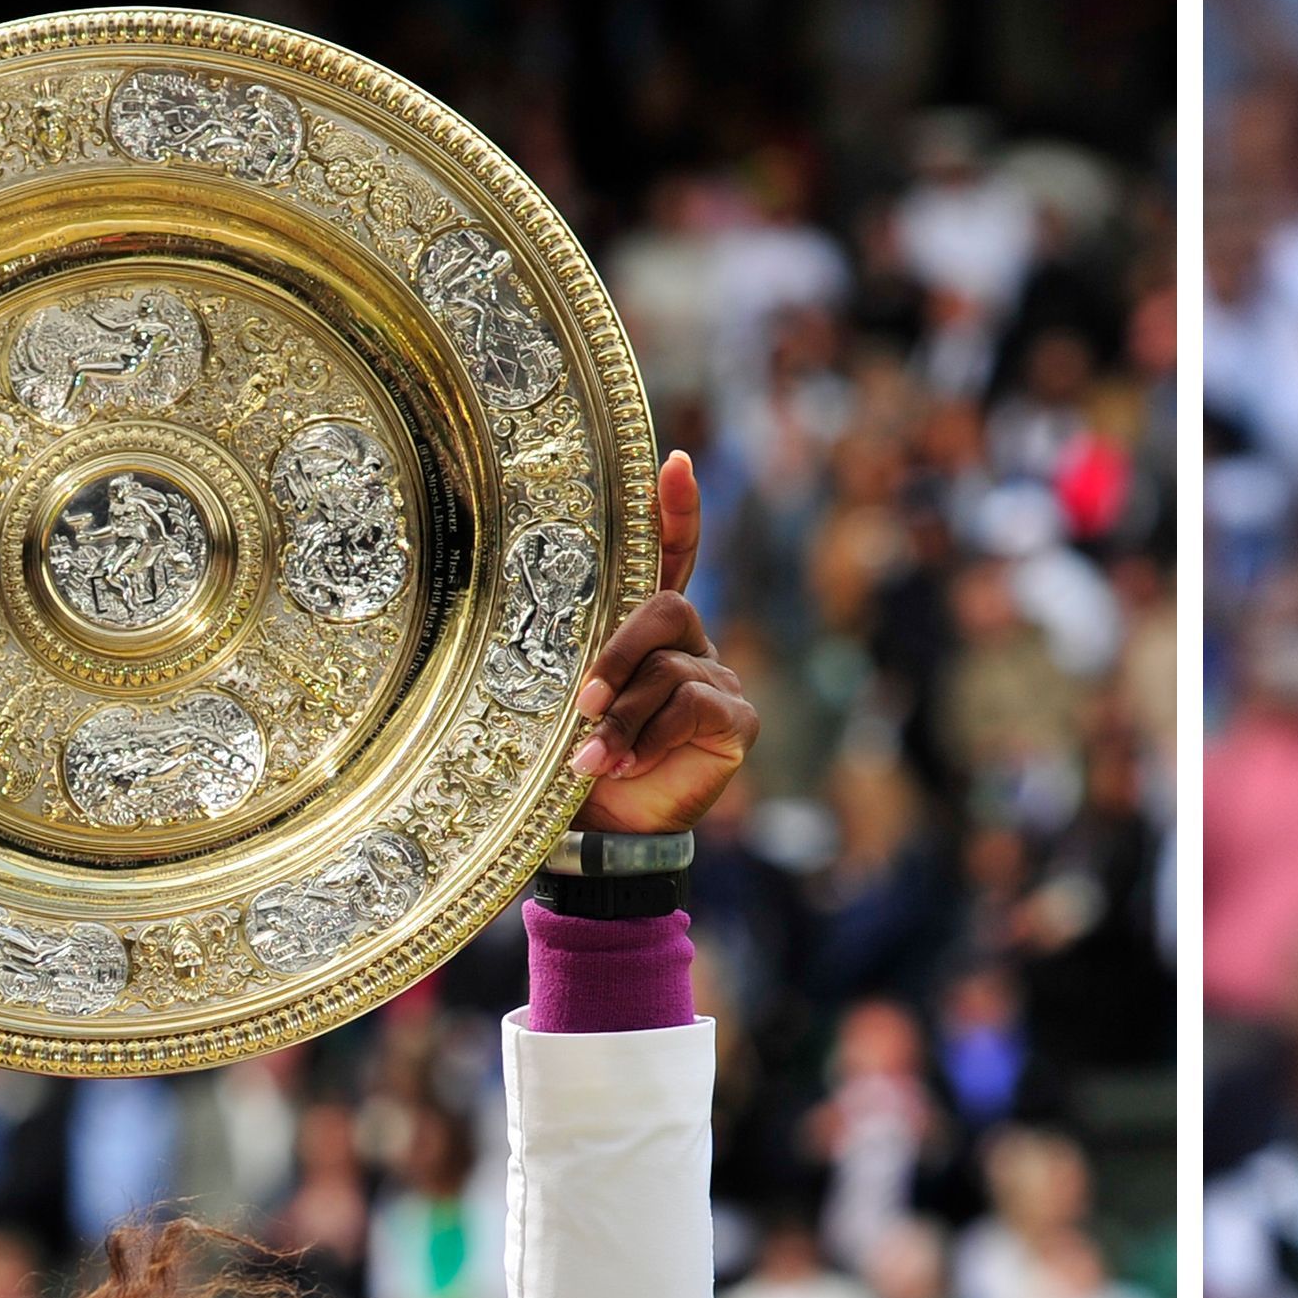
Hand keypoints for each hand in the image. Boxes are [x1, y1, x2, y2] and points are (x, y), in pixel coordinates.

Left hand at [568, 451, 760, 830]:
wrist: (609, 835)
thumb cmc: (579, 764)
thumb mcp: (568, 711)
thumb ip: (578, 672)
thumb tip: (562, 664)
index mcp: (648, 631)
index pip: (669, 557)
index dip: (675, 510)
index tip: (673, 462)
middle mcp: (689, 644)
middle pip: (664, 608)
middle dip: (618, 652)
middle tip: (585, 703)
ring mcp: (717, 678)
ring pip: (668, 668)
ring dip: (622, 717)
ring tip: (593, 757)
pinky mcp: (736, 719)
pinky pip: (693, 703)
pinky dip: (650, 737)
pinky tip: (627, 765)